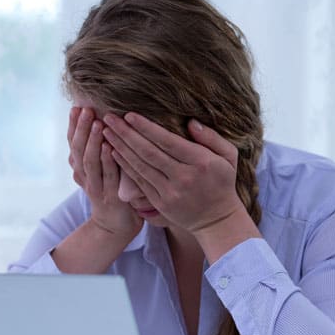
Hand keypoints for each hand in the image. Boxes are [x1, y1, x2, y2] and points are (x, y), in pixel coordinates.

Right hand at [67, 107, 142, 238]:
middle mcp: (85, 178)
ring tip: (97, 122)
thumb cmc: (111, 193)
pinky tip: (109, 147)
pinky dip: (107, 161)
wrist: (115, 227)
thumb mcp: (99, 171)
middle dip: (81, 128)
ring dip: (92, 141)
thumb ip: (96, 152)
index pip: (73, 144)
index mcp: (81, 169)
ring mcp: (97, 188)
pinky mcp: (111, 197)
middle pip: (78, 150)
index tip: (76, 107)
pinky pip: (108, 177)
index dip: (73, 126)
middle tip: (85, 109)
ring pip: (90, 162)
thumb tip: (97, 122)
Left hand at [102, 112, 243, 232]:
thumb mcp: (228, 157)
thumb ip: (212, 138)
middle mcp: (183, 177)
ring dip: (121, 148)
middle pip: (149, 152)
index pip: (168, 141)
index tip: (129, 115)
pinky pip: (139, 182)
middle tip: (109, 118)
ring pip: (140, 166)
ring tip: (106, 132)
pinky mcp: (161, 203)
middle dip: (126, 134)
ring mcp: (170, 192)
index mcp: (200, 162)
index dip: (146, 128)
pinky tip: (114, 153)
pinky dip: (125, 166)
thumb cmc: (222, 182)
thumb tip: (191, 122)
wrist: (216, 220)